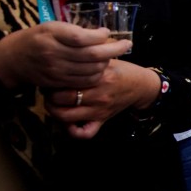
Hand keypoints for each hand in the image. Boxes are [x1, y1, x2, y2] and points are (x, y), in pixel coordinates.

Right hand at [0, 22, 130, 89]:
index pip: (83, 38)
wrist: (16, 59)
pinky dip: (97, 74)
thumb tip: (104, 34)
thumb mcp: (54, 27)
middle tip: (127, 44)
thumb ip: (76, 30)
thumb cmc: (39, 38)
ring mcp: (56, 69)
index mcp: (53, 34)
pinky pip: (85, 81)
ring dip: (107, 62)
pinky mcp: (58, 82)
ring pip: (92, 69)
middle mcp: (54, 52)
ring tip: (112, 55)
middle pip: (92, 55)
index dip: (101, 36)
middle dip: (115, 50)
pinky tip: (101, 67)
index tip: (109, 33)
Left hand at [44, 60, 160, 138]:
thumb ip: (88, 58)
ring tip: (55, 104)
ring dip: (55, 111)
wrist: (141, 86)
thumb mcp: (107, 60)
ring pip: (66, 116)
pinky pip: (85, 133)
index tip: (53, 76)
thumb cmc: (121, 70)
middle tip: (50, 90)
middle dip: (49, 94)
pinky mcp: (102, 120)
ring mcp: (100, 110)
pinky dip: (74, 131)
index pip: (66, 79)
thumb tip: (64, 56)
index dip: (53, 78)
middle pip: (60, 98)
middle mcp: (98, 95)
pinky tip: (70, 123)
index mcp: (99, 77)